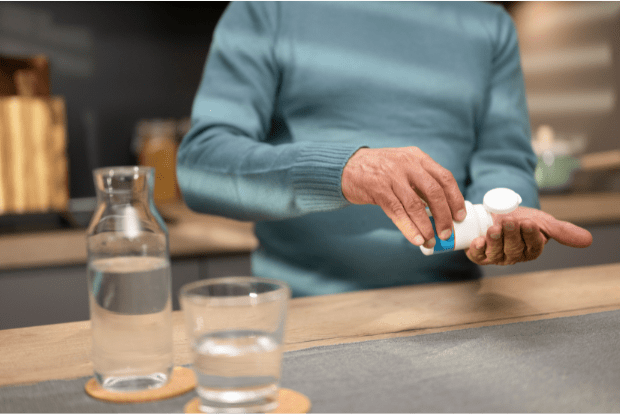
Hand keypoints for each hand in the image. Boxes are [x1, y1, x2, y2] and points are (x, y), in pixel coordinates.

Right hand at [341, 147, 466, 247]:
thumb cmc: (378, 171)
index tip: (460, 216)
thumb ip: (420, 181)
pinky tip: (416, 239)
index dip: (455, 199)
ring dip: (426, 227)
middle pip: (434, 192)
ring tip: (431, 241)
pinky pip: (398, 212)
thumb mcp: (402, 166)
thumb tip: (441, 209)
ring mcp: (392, 176)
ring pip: (416, 205)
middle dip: (444, 216)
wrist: (346, 167)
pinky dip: (409, 228)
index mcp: (417, 157)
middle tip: (447, 233)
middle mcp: (407, 164)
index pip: (445, 178)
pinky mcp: (378, 189)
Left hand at [466, 206, 592, 264]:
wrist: (498, 213)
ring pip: (496, 252)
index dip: (530, 235)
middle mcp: (514, 256)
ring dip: (495, 240)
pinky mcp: (480, 255)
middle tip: (510, 221)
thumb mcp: (543, 222)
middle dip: (511, 234)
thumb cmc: (522, 219)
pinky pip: (478, 256)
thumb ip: (563, 231)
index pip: (533, 245)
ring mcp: (496, 256)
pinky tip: (477, 241)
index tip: (529, 223)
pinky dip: (477, 249)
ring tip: (494, 228)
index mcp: (532, 250)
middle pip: (514, 249)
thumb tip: (588, 240)